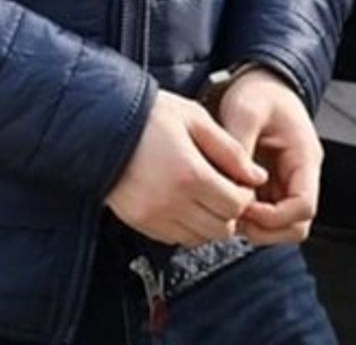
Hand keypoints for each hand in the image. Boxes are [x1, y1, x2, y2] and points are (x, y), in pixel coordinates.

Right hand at [107, 90, 267, 246]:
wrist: (99, 124)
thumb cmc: (147, 115)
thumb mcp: (194, 119)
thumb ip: (230, 150)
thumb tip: (257, 177)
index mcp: (189, 174)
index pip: (235, 205)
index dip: (245, 195)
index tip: (240, 182)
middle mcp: (171, 201)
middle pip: (221, 228)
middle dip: (230, 212)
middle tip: (225, 191)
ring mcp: (153, 215)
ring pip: (199, 238)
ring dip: (209, 222)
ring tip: (204, 196)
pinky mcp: (139, 222)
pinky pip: (175, 239)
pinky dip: (186, 227)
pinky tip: (183, 203)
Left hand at [217, 67, 323, 244]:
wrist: (260, 83)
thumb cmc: (258, 93)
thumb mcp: (246, 110)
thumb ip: (240, 145)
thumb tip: (233, 181)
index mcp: (304, 158)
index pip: (303, 207)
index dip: (273, 217)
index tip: (243, 206)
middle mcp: (301, 175)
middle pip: (296, 225)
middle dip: (265, 229)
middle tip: (233, 217)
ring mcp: (287, 182)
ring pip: (282, 226)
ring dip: (256, 227)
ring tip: (227, 210)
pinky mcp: (272, 185)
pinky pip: (266, 214)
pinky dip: (249, 217)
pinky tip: (226, 203)